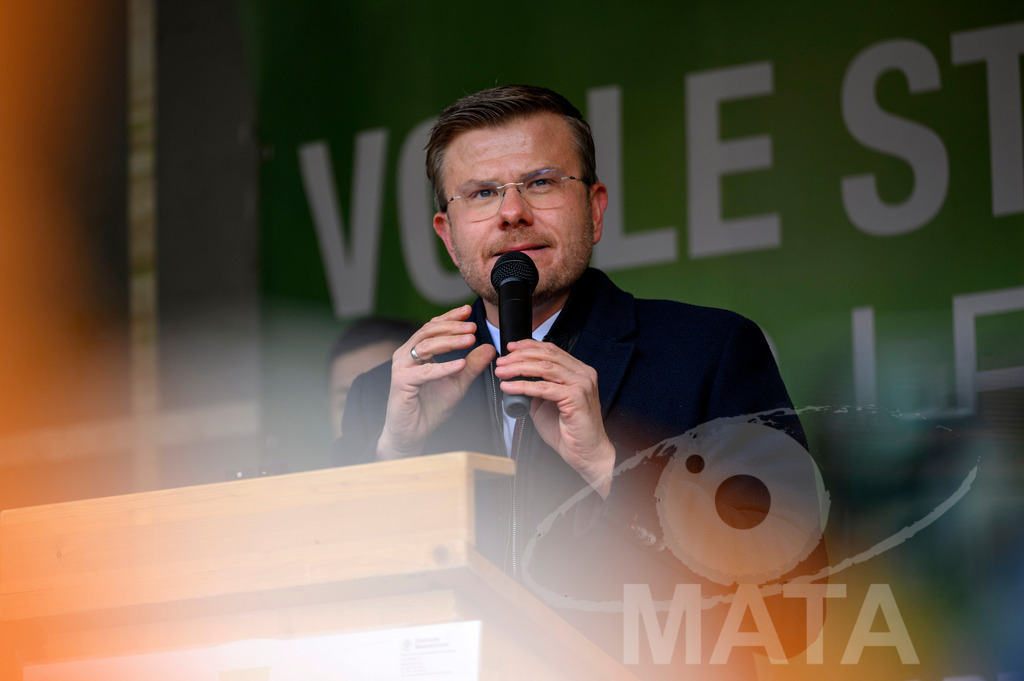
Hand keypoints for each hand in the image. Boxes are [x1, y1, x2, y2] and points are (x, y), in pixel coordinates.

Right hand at [377, 305, 495, 458]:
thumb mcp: (458, 383)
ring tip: (470, 340)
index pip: (433, 327)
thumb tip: (490, 347)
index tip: (468, 310)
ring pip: (426, 346)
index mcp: (416, 351)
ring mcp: (402, 367)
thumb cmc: (431, 406)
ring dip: (450, 342)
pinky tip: (460, 364)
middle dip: (453, 327)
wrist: (413, 432)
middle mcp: (406, 355)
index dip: (450, 318)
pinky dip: (444, 367)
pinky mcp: (401, 383)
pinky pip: (425, 372)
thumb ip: (472, 365)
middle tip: (473, 326)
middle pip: (428, 331)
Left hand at [495, 339, 615, 496]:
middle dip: (520, 356)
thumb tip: (518, 378)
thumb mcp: (548, 403)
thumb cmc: (570, 430)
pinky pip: (544, 388)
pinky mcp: (575, 397)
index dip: (529, 346)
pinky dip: (523, 386)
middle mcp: (583, 374)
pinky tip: (509, 387)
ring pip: (544, 368)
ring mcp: (581, 384)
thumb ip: (537, 388)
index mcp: (579, 371)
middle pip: (547, 355)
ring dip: (519, 368)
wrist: (586, 452)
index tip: (511, 348)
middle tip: (502, 362)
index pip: (552, 350)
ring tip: (502, 372)